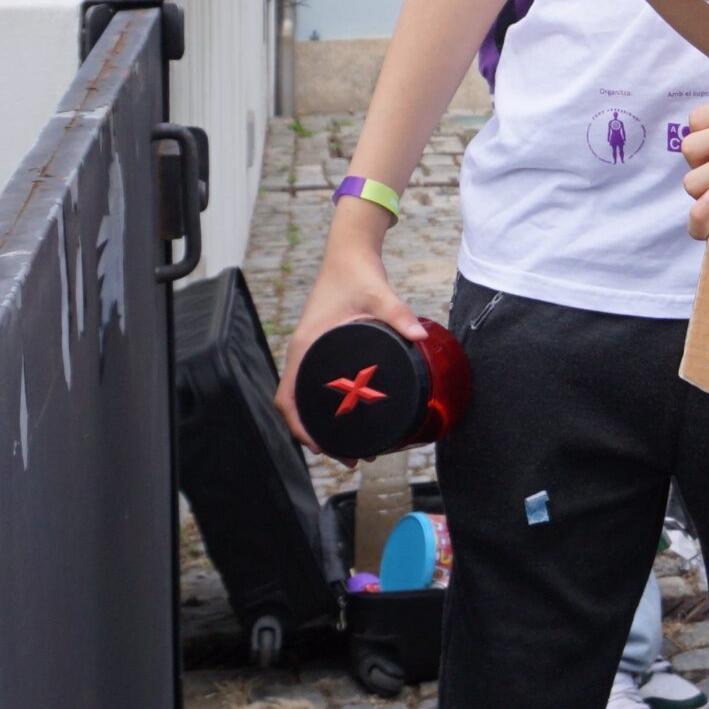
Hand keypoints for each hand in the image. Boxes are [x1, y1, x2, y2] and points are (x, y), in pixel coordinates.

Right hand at [277, 228, 425, 453]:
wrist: (349, 251)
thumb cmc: (354, 271)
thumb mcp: (377, 292)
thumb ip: (397, 313)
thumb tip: (420, 337)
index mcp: (306, 346)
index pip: (287, 397)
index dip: (300, 427)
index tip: (322, 447)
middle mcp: (304, 353)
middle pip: (297, 407)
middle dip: (317, 437)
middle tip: (351, 457)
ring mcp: (312, 352)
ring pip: (305, 399)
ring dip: (322, 425)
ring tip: (355, 447)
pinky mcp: (323, 349)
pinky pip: (316, 386)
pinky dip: (327, 407)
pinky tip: (350, 418)